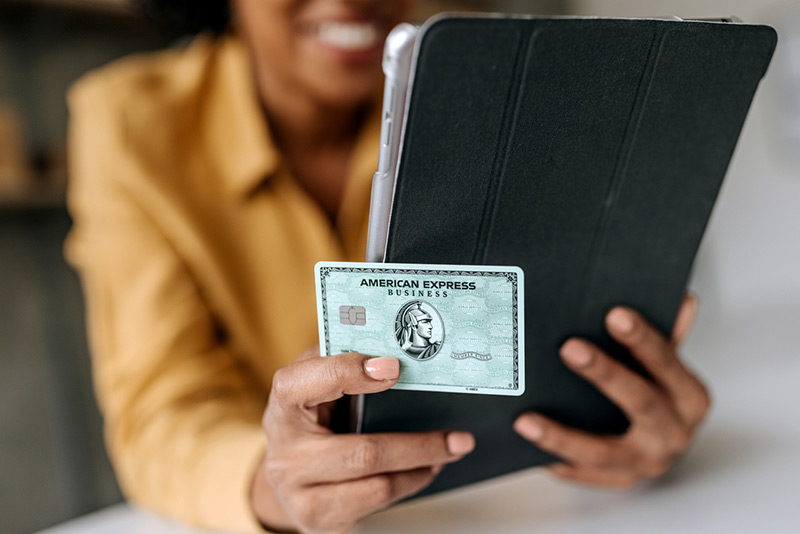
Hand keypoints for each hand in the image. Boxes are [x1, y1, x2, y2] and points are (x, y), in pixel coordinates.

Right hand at [250, 348, 474, 533]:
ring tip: (449, 450)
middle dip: (419, 445)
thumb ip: (340, 360)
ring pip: (377, 484)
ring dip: (422, 466)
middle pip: (362, 453)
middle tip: (458, 437)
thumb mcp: (314, 383)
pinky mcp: (320, 519)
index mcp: (284, 407)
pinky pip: (377, 502)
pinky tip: (425, 469)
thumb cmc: (309, 418)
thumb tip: (389, 348)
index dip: (347, 373)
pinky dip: (409, 483)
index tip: (394, 368)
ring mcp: (300, 494)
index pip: (302, 385)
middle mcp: (285, 455)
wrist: (286, 472)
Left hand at [514, 293, 709, 488]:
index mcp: (690, 397)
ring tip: (525, 420)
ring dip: (560, 436)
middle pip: (640, 402)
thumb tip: (681, 298)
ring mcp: (645, 463)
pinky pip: (580, 473)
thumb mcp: (665, 365)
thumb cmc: (658, 395)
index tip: (614, 314)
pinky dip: (553, 459)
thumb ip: (667, 334)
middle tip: (569, 347)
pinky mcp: (617, 481)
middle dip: (604, 373)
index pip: (668, 362)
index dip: (643, 338)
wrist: (661, 446)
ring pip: (600, 452)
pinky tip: (524, 444)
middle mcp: (674, 433)